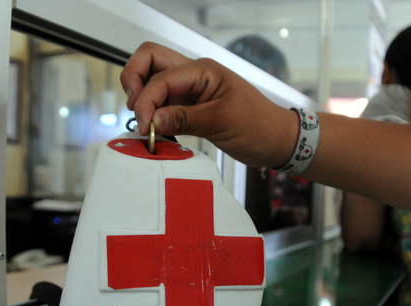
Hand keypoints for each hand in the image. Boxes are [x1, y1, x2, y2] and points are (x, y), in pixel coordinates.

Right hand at [120, 42, 297, 167]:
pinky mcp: (191, 107)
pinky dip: (153, 112)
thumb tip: (152, 119)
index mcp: (203, 71)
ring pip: (153, 80)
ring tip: (144, 121)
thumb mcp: (222, 122)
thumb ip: (185, 119)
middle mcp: (194, 75)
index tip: (145, 125)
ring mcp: (191, 91)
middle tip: (134, 110)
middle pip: (150, 61)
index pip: (160, 76)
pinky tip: (155, 128)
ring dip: (142, 97)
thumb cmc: (259, 126)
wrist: (276, 140)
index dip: (147, 100)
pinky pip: (163, 103)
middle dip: (134, 81)